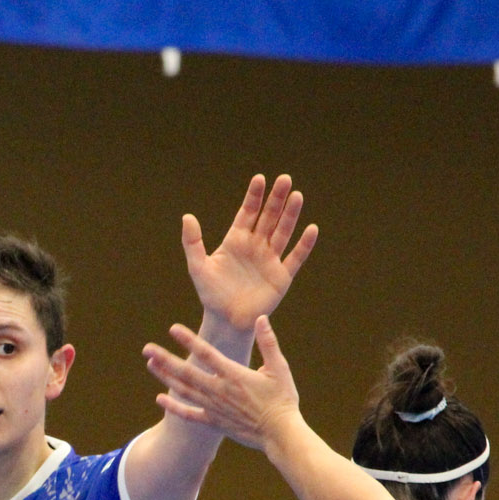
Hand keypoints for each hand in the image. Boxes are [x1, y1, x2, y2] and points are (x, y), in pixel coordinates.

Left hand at [145, 315, 301, 451]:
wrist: (280, 434)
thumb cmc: (283, 400)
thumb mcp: (279, 369)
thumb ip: (268, 343)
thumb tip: (261, 318)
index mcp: (234, 375)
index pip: (206, 353)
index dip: (188, 340)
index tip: (173, 330)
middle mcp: (219, 390)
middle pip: (186, 372)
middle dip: (165, 359)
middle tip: (147, 348)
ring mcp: (214, 407)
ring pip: (184, 390)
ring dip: (165, 377)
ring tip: (150, 364)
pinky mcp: (214, 422)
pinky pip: (189, 414)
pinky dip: (174, 407)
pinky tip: (160, 398)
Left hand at [183, 175, 317, 331]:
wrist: (227, 321)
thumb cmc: (211, 294)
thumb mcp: (198, 267)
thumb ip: (192, 242)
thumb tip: (187, 216)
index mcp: (236, 240)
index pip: (247, 212)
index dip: (254, 196)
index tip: (260, 179)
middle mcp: (255, 246)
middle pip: (268, 217)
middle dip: (276, 199)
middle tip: (284, 179)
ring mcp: (270, 259)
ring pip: (283, 232)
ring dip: (290, 215)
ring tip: (297, 195)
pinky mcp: (281, 276)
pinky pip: (295, 257)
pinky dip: (304, 244)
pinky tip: (311, 229)